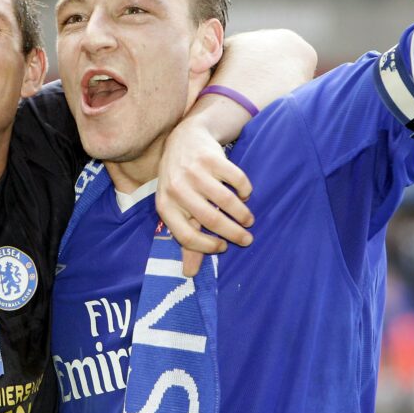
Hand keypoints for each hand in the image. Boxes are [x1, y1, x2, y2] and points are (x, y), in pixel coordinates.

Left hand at [156, 115, 253, 277]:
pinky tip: (245, 194)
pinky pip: (237, 181)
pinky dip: (245, 191)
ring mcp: (194, 171)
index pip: (186, 235)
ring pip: (227, 201)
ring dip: (243, 214)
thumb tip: (189, 274)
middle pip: (211, 219)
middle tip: (247, 238)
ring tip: (248, 219)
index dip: (206, 246)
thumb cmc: (181, 181)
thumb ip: (186, 239)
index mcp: (165, 204)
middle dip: (233, 233)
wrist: (184, 138)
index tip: (223, 247)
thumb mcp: (177, 207)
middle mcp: (176, 188)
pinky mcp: (212, 157)